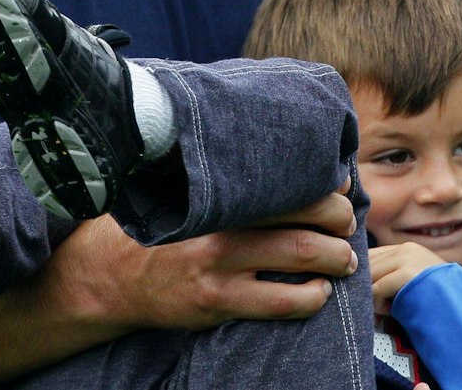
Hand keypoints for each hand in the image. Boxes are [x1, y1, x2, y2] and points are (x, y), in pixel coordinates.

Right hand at [79, 183, 359, 331]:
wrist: (113, 275)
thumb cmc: (164, 226)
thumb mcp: (188, 190)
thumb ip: (228, 179)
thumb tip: (280, 158)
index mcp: (219, 192)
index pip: (288, 180)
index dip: (326, 184)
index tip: (342, 187)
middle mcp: (222, 223)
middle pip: (306, 216)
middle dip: (340, 219)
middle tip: (347, 224)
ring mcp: (220, 264)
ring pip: (301, 256)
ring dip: (335, 258)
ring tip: (344, 260)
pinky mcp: (217, 301)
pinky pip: (280, 302)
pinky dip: (311, 297)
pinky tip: (317, 293)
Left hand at [368, 242, 446, 315]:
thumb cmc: (437, 299)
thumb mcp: (415, 281)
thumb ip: (393, 275)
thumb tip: (362, 280)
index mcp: (407, 249)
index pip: (371, 255)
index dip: (363, 275)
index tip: (366, 294)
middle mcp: (406, 249)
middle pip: (368, 264)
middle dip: (367, 287)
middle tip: (378, 306)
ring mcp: (407, 258)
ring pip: (370, 275)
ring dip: (372, 296)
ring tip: (386, 310)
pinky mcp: (408, 272)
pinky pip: (378, 288)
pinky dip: (379, 303)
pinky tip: (392, 311)